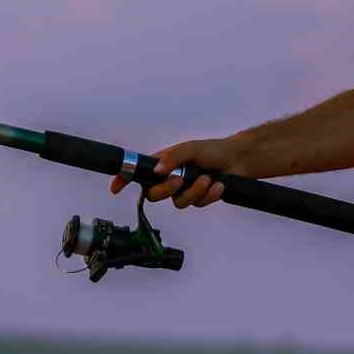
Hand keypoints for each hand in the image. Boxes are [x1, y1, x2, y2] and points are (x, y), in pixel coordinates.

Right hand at [108, 135, 247, 208]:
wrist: (238, 160)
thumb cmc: (213, 150)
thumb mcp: (192, 148)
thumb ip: (174, 157)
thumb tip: (157, 169)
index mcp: (164, 163)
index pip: (139, 172)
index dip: (124, 180)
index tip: (115, 187)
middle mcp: (170, 178)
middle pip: (154, 195)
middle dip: (167, 189)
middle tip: (181, 179)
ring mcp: (183, 190)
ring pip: (178, 203)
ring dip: (194, 192)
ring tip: (208, 179)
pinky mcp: (198, 199)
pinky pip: (197, 205)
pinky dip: (209, 195)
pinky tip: (218, 185)